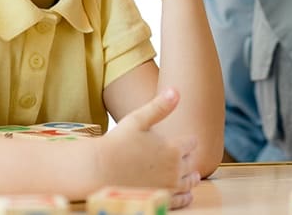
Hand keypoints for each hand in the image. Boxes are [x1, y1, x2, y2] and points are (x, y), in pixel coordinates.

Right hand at [96, 88, 199, 208]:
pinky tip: (185, 195)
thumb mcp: (138, 120)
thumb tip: (176, 90)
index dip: (187, 141)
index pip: (192, 143)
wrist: (99, 171)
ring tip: (190, 176)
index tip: (185, 141)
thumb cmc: (116, 143)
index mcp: (173, 148)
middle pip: (192, 163)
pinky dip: (185, 197)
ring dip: (190, 178)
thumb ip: (160, 106)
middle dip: (188, 159)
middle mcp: (175, 168)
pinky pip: (181, 200)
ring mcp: (169, 186)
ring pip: (189, 182)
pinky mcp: (162, 200)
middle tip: (184, 158)